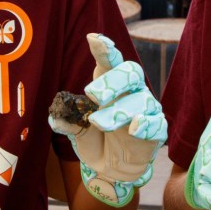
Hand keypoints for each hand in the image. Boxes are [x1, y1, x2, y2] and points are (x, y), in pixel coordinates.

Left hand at [49, 34, 166, 206]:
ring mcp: (147, 110)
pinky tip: (134, 128)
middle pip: (131, 73)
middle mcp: (132, 93)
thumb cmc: (97, 141)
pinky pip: (157, 123)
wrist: (113, 171)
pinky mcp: (156, 131)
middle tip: (91, 93)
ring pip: (141, 100)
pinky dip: (146, 124)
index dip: (104, 50)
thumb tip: (54, 118)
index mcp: (112, 86)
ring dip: (118, 111)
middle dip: (112, 80)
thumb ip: (69, 123)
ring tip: (98, 123)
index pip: (110, 63)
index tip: (93, 38)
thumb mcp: (78, 132)